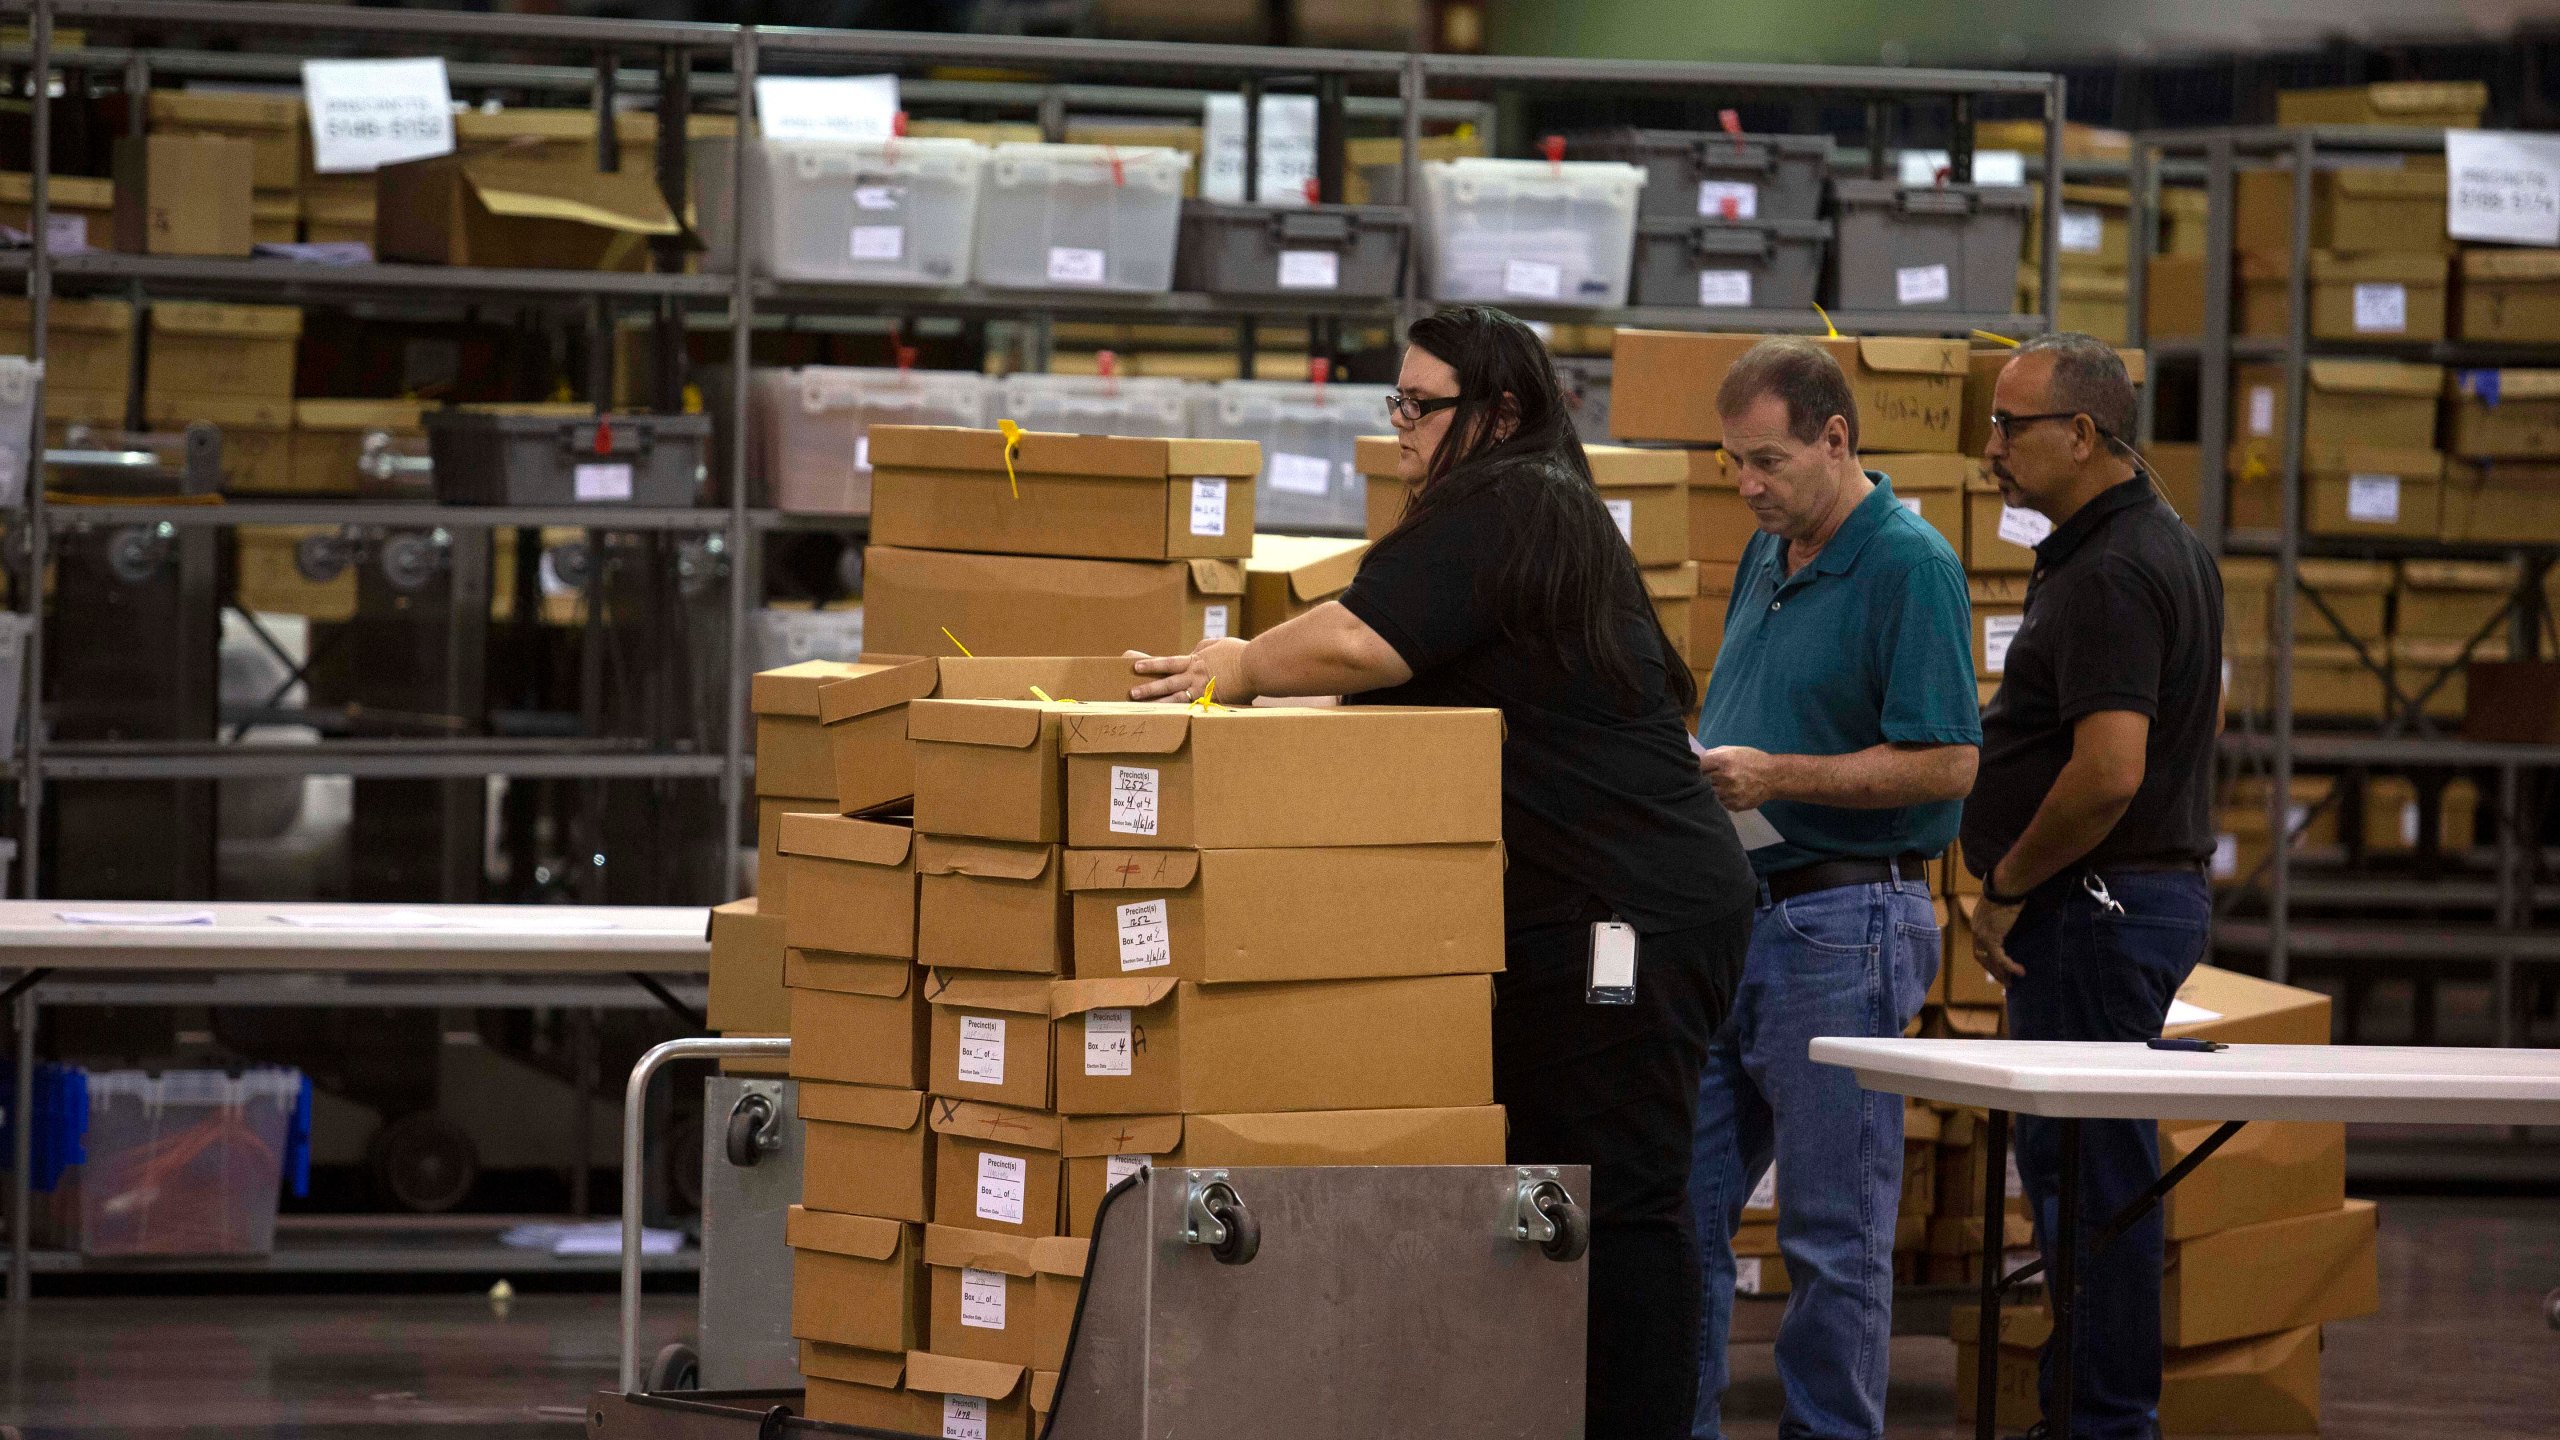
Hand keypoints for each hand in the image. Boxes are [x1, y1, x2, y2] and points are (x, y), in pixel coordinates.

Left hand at [1126, 637, 1254, 704]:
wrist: (1255, 664)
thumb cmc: (1241, 653)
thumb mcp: (1219, 644)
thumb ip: (1205, 646)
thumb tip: (1196, 650)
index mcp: (1196, 660)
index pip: (1168, 662)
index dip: (1151, 664)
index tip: (1135, 666)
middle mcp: (1195, 675)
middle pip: (1167, 681)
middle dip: (1148, 687)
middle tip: (1132, 693)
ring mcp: (1203, 690)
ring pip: (1175, 698)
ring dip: (1158, 703)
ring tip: (1145, 709)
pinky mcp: (1212, 702)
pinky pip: (1193, 710)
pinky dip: (1181, 715)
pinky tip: (1170, 723)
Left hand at [1697, 745, 1783, 811]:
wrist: (1772, 777)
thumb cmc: (1750, 760)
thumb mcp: (1732, 750)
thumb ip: (1712, 755)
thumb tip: (1694, 761)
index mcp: (1723, 760)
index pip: (1698, 765)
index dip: (1696, 767)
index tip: (1696, 769)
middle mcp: (1725, 777)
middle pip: (1701, 781)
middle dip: (1701, 780)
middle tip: (1707, 778)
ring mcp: (1730, 793)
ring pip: (1708, 794)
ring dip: (1710, 791)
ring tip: (1718, 786)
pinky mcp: (1734, 805)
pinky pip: (1719, 804)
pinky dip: (1719, 799)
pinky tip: (1726, 793)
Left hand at [1969, 895, 2025, 986]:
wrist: (2006, 886)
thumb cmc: (2009, 892)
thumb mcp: (2004, 907)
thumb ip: (2006, 918)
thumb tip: (2019, 921)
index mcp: (1978, 923)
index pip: (1979, 946)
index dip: (1988, 959)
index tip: (1998, 967)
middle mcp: (1977, 930)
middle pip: (1981, 957)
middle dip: (1992, 970)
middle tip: (2005, 980)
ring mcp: (1982, 935)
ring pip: (1989, 961)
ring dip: (2000, 973)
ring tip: (2012, 982)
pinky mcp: (1992, 939)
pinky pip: (2000, 958)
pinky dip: (2009, 967)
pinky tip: (2020, 971)